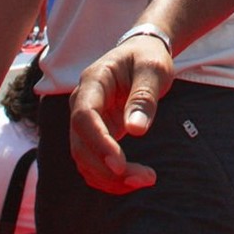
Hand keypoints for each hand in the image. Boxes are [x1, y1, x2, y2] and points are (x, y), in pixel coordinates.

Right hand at [67, 34, 170, 192]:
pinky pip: (93, 162)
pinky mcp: (95, 134)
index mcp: (93, 81)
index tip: (120, 164)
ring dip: (109, 178)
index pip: (84, 116)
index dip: (99, 142)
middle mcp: (81, 103)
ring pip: (84, 159)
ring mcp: (85, 121)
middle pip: (80, 144)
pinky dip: (109, 177)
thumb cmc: (147, 57)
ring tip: (145, 181)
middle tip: (146, 178)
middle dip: (108, 168)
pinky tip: (133, 182)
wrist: (141, 52)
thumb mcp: (153, 69)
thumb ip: (144, 97)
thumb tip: (136, 130)